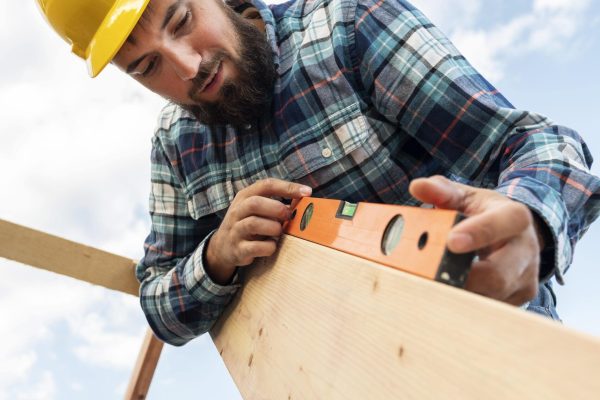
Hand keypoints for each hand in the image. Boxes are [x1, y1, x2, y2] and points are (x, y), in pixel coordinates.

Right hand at [205, 178, 311, 283]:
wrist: (223, 247)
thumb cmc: (248, 224)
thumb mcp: (256, 209)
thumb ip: (275, 204)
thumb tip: (304, 202)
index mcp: (245, 197)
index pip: (266, 185)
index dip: (288, 187)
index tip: (307, 192)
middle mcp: (237, 211)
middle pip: (255, 203)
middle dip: (277, 209)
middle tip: (289, 216)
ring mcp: (235, 231)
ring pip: (253, 224)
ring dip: (273, 228)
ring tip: (279, 232)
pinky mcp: (238, 249)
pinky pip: (255, 247)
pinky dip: (268, 247)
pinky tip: (272, 246)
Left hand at [409, 175, 541, 304]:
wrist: (514, 234)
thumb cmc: (483, 213)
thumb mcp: (465, 196)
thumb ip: (442, 191)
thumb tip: (418, 187)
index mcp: (514, 217)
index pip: (500, 224)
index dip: (477, 233)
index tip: (451, 241)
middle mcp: (526, 250)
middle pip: (499, 274)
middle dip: (463, 278)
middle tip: (431, 278)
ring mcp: (525, 278)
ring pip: (491, 297)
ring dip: (460, 294)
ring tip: (432, 287)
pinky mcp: (518, 299)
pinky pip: (489, 307)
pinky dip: (465, 304)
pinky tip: (444, 296)